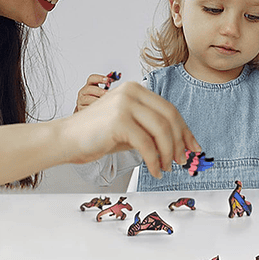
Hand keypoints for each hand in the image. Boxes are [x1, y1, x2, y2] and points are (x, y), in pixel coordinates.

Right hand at [61, 81, 200, 177]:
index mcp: (135, 89)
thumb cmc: (95, 136)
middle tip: (182, 161)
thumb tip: (180, 146)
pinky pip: (147, 144)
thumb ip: (150, 130)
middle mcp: (131, 92)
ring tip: (166, 168)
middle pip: (169, 117)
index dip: (184, 130)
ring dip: (168, 153)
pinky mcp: (119, 120)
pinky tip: (154, 170)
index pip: (169, 109)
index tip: (193, 147)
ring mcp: (125, 104)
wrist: (65, 139)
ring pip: (161, 130)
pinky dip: (154, 160)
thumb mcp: (128, 128)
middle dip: (180, 142)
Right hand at [74, 74, 110, 111]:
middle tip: (107, 93)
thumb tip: (116, 80)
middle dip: (99, 91)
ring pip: (87, 99)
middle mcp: (83, 92)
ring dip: (96, 100)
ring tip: (104, 102)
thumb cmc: (96, 100)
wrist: (88, 111)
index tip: (108, 79)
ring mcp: (81, 100)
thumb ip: (107, 87)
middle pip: (89, 88)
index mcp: (89, 85)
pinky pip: (86, 108)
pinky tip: (99, 109)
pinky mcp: (80, 108)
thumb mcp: (101, 93)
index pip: (92, 78)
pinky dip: (92, 108)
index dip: (99, 78)